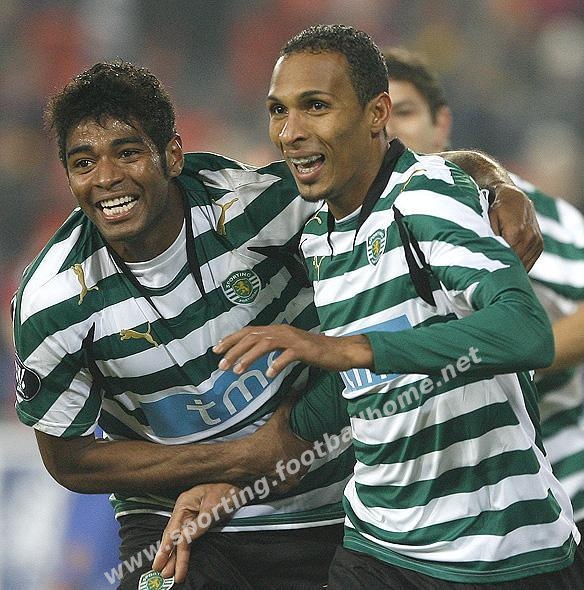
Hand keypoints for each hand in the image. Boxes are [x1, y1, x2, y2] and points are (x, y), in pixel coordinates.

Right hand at [152, 483, 238, 582]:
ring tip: (169, 573)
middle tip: (164, 574)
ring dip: (175, 556)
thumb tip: (184, 539)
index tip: (162, 563)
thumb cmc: (227, 491)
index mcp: (184, 503)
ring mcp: (191, 515)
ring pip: (179, 539)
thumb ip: (198, 524)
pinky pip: (187, 538)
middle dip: (169, 556)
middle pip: (173, 536)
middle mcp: (185, 509)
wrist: (239, 486)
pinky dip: (183, 549)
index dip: (167, 549)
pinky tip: (178, 559)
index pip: (173, 530)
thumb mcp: (213, 508)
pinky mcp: (198, 521)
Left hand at [213, 325, 372, 377]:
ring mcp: (294, 340)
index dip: (231, 339)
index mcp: (278, 330)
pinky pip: (288, 356)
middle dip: (234, 350)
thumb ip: (274, 346)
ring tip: (237, 371)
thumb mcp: (290, 346)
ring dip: (249, 357)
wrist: (340, 351)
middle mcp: (283, 331)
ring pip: (265, 344)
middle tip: (221, 365)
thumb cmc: (314, 351)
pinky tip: (269, 374)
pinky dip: (277, 364)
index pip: (249, 331)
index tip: (216, 350)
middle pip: (253, 337)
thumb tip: (254, 352)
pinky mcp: (305, 350)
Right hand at [245, 397, 312, 491]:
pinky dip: (284, 477)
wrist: (244, 459)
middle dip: (301, 455)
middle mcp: (301, 469)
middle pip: (307, 461)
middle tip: (294, 447)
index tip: (310, 439)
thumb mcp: (278, 418)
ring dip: (293, 467)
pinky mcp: (280, 487)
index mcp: (305, 453)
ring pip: (297, 473)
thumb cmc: (263, 440)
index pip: (318, 449)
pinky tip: (277, 468)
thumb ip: (290, 402)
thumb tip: (298, 387)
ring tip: (285, 457)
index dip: (313, 443)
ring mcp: (291, 480)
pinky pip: (287, 483)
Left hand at [488, 183, 542, 270]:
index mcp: (516, 232)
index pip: (508, 258)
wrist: (515, 197)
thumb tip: (488, 255)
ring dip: (514, 268)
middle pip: (517, 263)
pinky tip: (511, 265)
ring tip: (501, 270)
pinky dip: (521, 265)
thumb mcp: (489, 221)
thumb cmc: (497, 209)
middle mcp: (530, 237)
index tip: (490, 271)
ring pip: (524, 264)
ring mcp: (536, 241)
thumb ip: (491, 238)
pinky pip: (530, 261)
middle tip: (493, 274)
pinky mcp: (540, 244)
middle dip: (506, 269)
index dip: (498, 267)